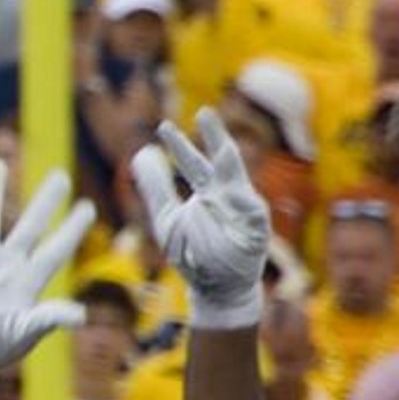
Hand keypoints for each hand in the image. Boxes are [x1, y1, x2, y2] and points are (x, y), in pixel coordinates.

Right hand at [0, 158, 94, 399]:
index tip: (88, 207)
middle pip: (29, 226)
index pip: (57, 249)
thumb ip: (49, 318)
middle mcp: (7, 266)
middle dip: (45, 201)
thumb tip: (80, 316)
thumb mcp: (23, 333)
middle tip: (60, 175)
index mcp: (29, 280)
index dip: (73, 228)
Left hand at [132, 109, 269, 330]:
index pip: (193, 162)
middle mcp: (227, 194)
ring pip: (236, 177)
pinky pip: (250, 209)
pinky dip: (239, 204)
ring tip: (221, 153)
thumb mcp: (166, 219)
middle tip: (203, 113)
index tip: (162, 127)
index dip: (179, 145)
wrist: (215, 287)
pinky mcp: (257, 226)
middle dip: (214, 136)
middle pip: (221, 158)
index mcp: (207, 191)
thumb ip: (156, 189)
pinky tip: (232, 198)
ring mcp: (244, 208)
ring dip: (228, 164)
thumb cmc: (192, 253)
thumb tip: (141, 153)